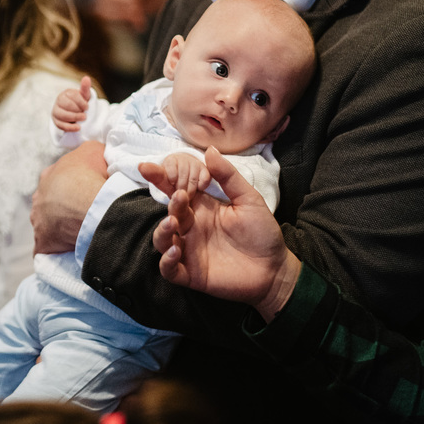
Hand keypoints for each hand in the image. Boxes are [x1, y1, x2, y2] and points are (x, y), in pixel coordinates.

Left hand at [31, 141, 107, 253]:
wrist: (87, 204)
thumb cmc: (90, 176)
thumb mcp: (94, 150)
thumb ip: (91, 152)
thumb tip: (96, 157)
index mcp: (49, 176)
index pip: (60, 181)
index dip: (75, 187)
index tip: (88, 194)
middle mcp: (39, 197)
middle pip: (53, 203)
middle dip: (66, 208)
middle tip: (85, 214)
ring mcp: (38, 221)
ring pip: (49, 225)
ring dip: (61, 228)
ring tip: (81, 232)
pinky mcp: (43, 242)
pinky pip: (49, 249)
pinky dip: (57, 250)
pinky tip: (69, 252)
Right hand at [53, 76, 92, 131]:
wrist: (75, 113)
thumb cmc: (80, 103)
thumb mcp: (84, 95)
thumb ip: (85, 88)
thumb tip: (86, 78)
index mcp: (66, 93)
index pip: (73, 96)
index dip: (81, 102)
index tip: (87, 107)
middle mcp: (59, 101)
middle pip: (67, 105)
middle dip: (78, 111)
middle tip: (85, 115)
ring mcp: (56, 111)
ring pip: (63, 115)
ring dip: (74, 118)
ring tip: (83, 119)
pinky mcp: (55, 121)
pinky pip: (61, 125)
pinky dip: (70, 127)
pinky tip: (78, 128)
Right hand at [144, 148, 300, 320]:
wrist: (276, 269)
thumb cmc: (263, 233)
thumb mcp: (249, 200)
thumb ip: (228, 176)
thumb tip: (210, 150)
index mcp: (201, 208)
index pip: (175, 190)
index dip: (160, 178)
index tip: (147, 166)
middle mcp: (191, 228)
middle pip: (168, 212)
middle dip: (170, 203)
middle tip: (180, 196)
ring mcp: (189, 251)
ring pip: (162, 240)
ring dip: (162, 230)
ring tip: (173, 223)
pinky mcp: (191, 274)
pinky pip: (168, 269)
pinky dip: (166, 261)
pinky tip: (176, 252)